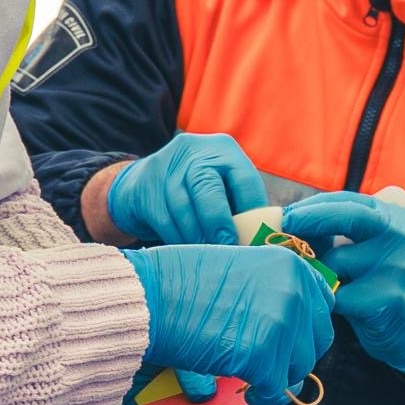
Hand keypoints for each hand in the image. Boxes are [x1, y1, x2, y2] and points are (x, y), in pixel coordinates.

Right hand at [95, 132, 271, 246]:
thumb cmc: (197, 194)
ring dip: (197, 237)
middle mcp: (193, 151)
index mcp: (223, 149)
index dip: (252, 212)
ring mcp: (165, 166)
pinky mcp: (144, 187)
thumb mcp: (222, 187)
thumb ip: (242, 207)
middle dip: (219, 222)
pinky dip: (178, 239)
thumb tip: (264, 238)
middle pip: (207, 186)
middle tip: (227, 247)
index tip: (254, 241)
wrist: (141, 184)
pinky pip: (164, 220)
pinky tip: (187, 250)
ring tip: (208, 255)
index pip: (244, 179)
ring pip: (183, 207)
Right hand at [126, 243, 337, 404]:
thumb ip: (271, 286)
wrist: (150, 297)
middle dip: (293, 357)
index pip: (323, 307)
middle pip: (317, 341)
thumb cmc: (181, 282)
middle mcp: (295, 290)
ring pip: (298, 369)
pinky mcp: (264, 354)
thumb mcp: (240, 267)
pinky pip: (275, 388)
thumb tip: (292, 315)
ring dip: (275, 378)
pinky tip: (241, 390)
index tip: (282, 340)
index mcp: (292, 265)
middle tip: (264, 366)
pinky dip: (259, 395)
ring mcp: (283, 322)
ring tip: (249, 378)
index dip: (304, 329)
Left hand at [277, 188, 404, 373]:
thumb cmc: (377, 280)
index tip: (286, 214)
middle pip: (348, 216)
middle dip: (310, 218)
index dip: (312, 206)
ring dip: (318, 272)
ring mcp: (397, 266)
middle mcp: (399, 235)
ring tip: (322, 282)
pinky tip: (333, 305)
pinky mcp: (389, 297)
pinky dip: (327, 300)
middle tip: (284, 225)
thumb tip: (284, 218)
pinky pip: (338, 295)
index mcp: (392, 216)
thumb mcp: (367, 246)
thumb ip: (339, 229)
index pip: (346, 201)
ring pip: (335, 262)